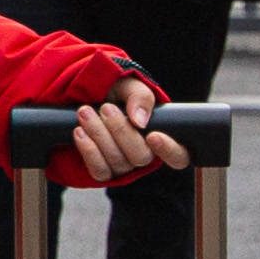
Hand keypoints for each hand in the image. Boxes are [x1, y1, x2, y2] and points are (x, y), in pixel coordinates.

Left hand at [58, 80, 177, 182]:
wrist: (87, 97)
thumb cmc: (116, 92)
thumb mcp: (131, 86)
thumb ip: (141, 97)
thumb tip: (140, 121)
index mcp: (162, 137)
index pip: (179, 156)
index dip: (170, 150)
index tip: (153, 135)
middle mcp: (145, 155)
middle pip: (141, 157)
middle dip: (121, 131)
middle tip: (107, 108)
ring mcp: (124, 167)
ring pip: (117, 162)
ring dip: (99, 135)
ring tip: (86, 112)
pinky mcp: (103, 172)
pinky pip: (99, 171)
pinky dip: (88, 150)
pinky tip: (80, 132)